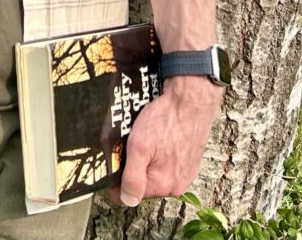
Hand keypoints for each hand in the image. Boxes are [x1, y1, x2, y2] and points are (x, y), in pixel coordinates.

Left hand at [108, 76, 223, 206]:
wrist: (190, 102)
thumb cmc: (165, 120)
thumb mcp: (139, 146)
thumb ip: (132, 177)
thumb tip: (127, 201)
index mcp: (162, 184)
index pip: (129, 195)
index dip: (115, 181)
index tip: (111, 163)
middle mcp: (176, 185)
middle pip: (142, 184)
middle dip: (132, 169)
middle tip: (127, 145)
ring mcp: (185, 175)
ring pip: (154, 174)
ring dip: (145, 162)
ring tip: (143, 140)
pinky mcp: (189, 163)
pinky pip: (167, 166)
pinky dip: (159, 156)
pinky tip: (158, 140)